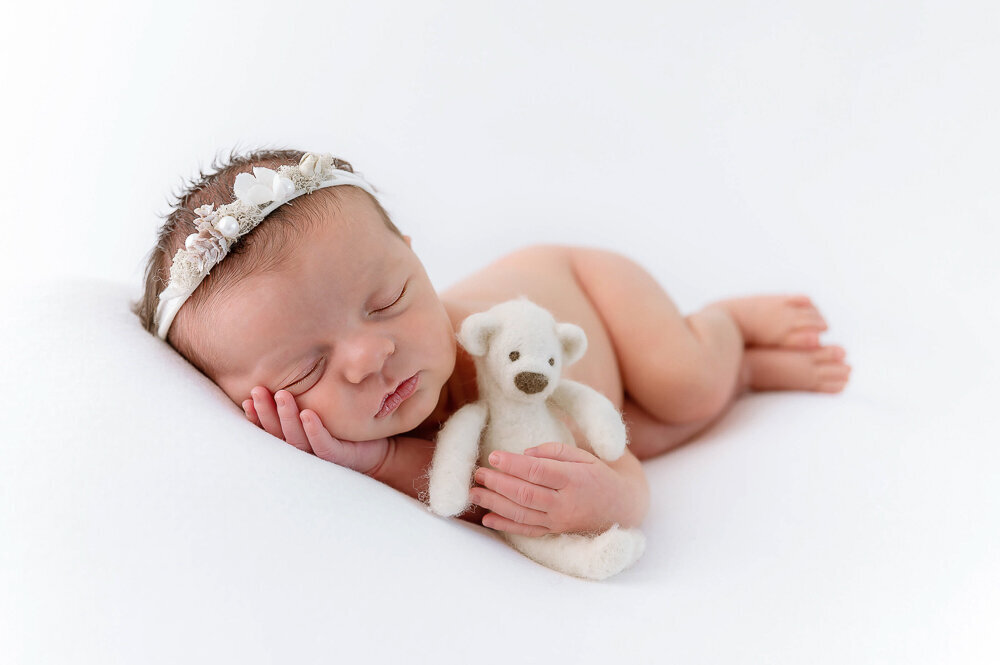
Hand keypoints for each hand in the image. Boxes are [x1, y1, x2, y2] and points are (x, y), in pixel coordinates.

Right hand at [243, 386, 389, 474]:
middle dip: (265, 412)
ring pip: (297, 439)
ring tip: (282, 395)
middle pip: (278, 434)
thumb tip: (282, 370)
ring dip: (287, 417)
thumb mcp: (319, 413)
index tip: (247, 399)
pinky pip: (324, 445)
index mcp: (294, 440)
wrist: (377, 451)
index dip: (256, 416)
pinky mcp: (339, 457)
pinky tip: (308, 414)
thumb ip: (302, 401)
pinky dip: (314, 430)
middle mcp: (302, 450)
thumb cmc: (342, 430)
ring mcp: (319, 455)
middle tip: (257, 391)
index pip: (269, 430)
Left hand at [468, 442, 634, 536]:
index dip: (513, 464)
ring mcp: (558, 520)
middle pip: (525, 493)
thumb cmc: (598, 476)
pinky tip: (487, 518)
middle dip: (497, 483)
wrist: (620, 508)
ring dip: (494, 503)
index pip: (537, 472)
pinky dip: (505, 526)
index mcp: (573, 479)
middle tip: (478, 473)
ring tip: (475, 492)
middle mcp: (565, 503)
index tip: (493, 455)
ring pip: (521, 514)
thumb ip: (554, 451)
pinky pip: (526, 530)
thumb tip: (524, 454)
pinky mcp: (554, 531)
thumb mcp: (583, 456)